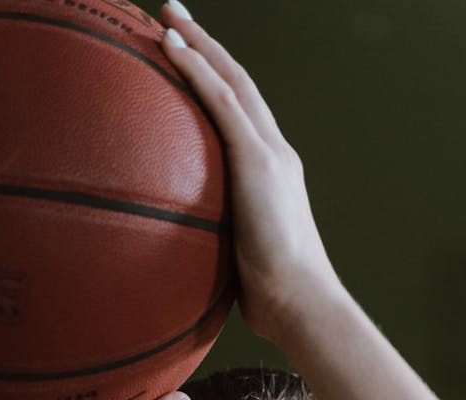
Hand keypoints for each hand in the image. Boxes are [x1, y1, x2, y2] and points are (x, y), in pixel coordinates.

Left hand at [160, 3, 341, 343]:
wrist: (301, 305)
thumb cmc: (273, 300)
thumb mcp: (238, 262)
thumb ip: (218, 246)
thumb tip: (184, 264)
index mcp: (273, 176)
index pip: (243, 116)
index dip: (217, 82)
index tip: (189, 57)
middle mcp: (276, 155)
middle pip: (240, 85)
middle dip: (207, 46)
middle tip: (173, 15)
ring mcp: (270, 156)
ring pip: (232, 83)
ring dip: (198, 44)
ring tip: (165, 16)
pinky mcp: (259, 163)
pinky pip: (223, 103)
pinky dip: (197, 71)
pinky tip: (171, 47)